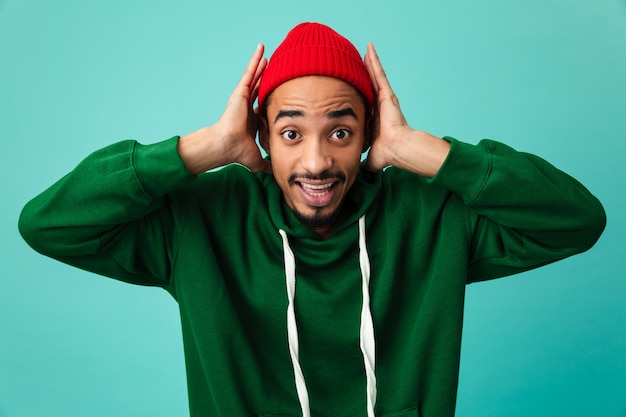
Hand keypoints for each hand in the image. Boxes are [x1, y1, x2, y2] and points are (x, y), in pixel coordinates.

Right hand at [178, 44, 271, 174]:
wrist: (226, 146)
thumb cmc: (237, 152)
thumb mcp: (257, 158)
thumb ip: (265, 164)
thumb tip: (273, 173)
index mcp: (250, 119)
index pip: (262, 103)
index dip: (269, 96)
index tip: (278, 90)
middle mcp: (246, 106)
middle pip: (258, 86)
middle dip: (265, 76)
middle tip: (275, 66)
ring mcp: (243, 97)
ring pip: (254, 77)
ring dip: (261, 64)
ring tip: (268, 52)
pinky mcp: (240, 92)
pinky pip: (250, 72)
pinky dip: (255, 60)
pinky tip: (262, 49)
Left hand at [363, 43, 412, 171]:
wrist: (398, 149)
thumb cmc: (387, 154)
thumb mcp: (369, 156)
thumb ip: (363, 162)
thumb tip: (355, 173)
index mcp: (376, 119)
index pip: (365, 102)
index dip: (359, 93)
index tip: (352, 87)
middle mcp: (381, 106)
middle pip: (369, 85)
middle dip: (363, 74)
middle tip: (355, 62)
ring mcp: (384, 99)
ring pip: (374, 76)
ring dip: (368, 63)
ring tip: (363, 49)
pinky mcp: (387, 94)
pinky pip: (378, 73)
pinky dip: (373, 61)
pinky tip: (368, 48)